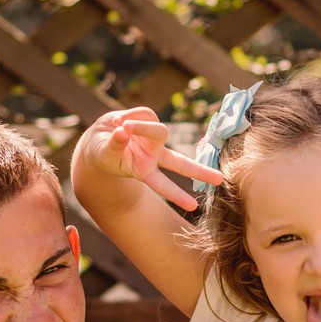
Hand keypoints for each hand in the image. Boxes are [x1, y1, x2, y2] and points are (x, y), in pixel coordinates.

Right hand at [79, 108, 222, 210]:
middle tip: (220, 180)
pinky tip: (120, 121)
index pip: (162, 185)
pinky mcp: (151, 121)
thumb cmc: (102, 152)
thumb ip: (113, 145)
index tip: (193, 207)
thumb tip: (123, 132)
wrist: (100, 138)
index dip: (177, 195)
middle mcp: (155, 156)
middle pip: (181, 164)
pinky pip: (143, 114)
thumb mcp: (103, 152)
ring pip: (159, 130)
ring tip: (119, 127)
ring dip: (140, 128)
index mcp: (144, 171)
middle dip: (200, 171)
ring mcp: (155, 140)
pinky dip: (129, 116)